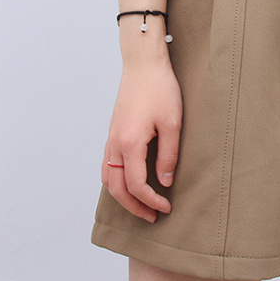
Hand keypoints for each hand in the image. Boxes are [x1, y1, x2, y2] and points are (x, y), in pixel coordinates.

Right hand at [102, 58, 182, 222]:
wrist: (143, 64)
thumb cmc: (160, 88)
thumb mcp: (172, 123)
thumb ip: (168, 155)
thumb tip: (164, 182)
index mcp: (129, 143)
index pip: (135, 185)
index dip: (150, 201)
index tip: (166, 207)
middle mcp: (115, 144)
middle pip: (117, 189)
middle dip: (134, 207)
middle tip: (152, 217)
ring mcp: (111, 138)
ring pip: (108, 178)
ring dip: (122, 196)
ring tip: (140, 205)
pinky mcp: (112, 132)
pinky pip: (107, 165)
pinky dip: (115, 181)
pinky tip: (128, 182)